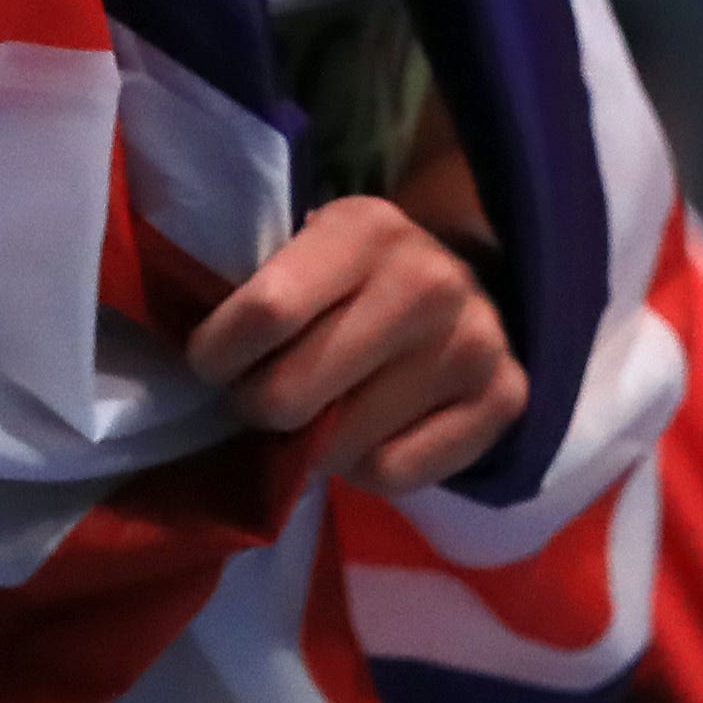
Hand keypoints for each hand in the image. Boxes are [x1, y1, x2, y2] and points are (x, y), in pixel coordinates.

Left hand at [186, 194, 525, 493]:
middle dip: (256, 407)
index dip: (218, 353)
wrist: (464, 279)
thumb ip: (259, 288)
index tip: (210, 363)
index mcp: (366, 228)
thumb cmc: (353, 275)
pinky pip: (394, 474)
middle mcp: (428, 281)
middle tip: (259, 397)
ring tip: (320, 412)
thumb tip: (196, 363)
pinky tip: (370, 429)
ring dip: (313, 445)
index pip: (267, 310)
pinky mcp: (506, 400)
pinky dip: (365, 468)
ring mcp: (473, 343)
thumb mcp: (306, 250)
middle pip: (294, 393)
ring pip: (343, 446)